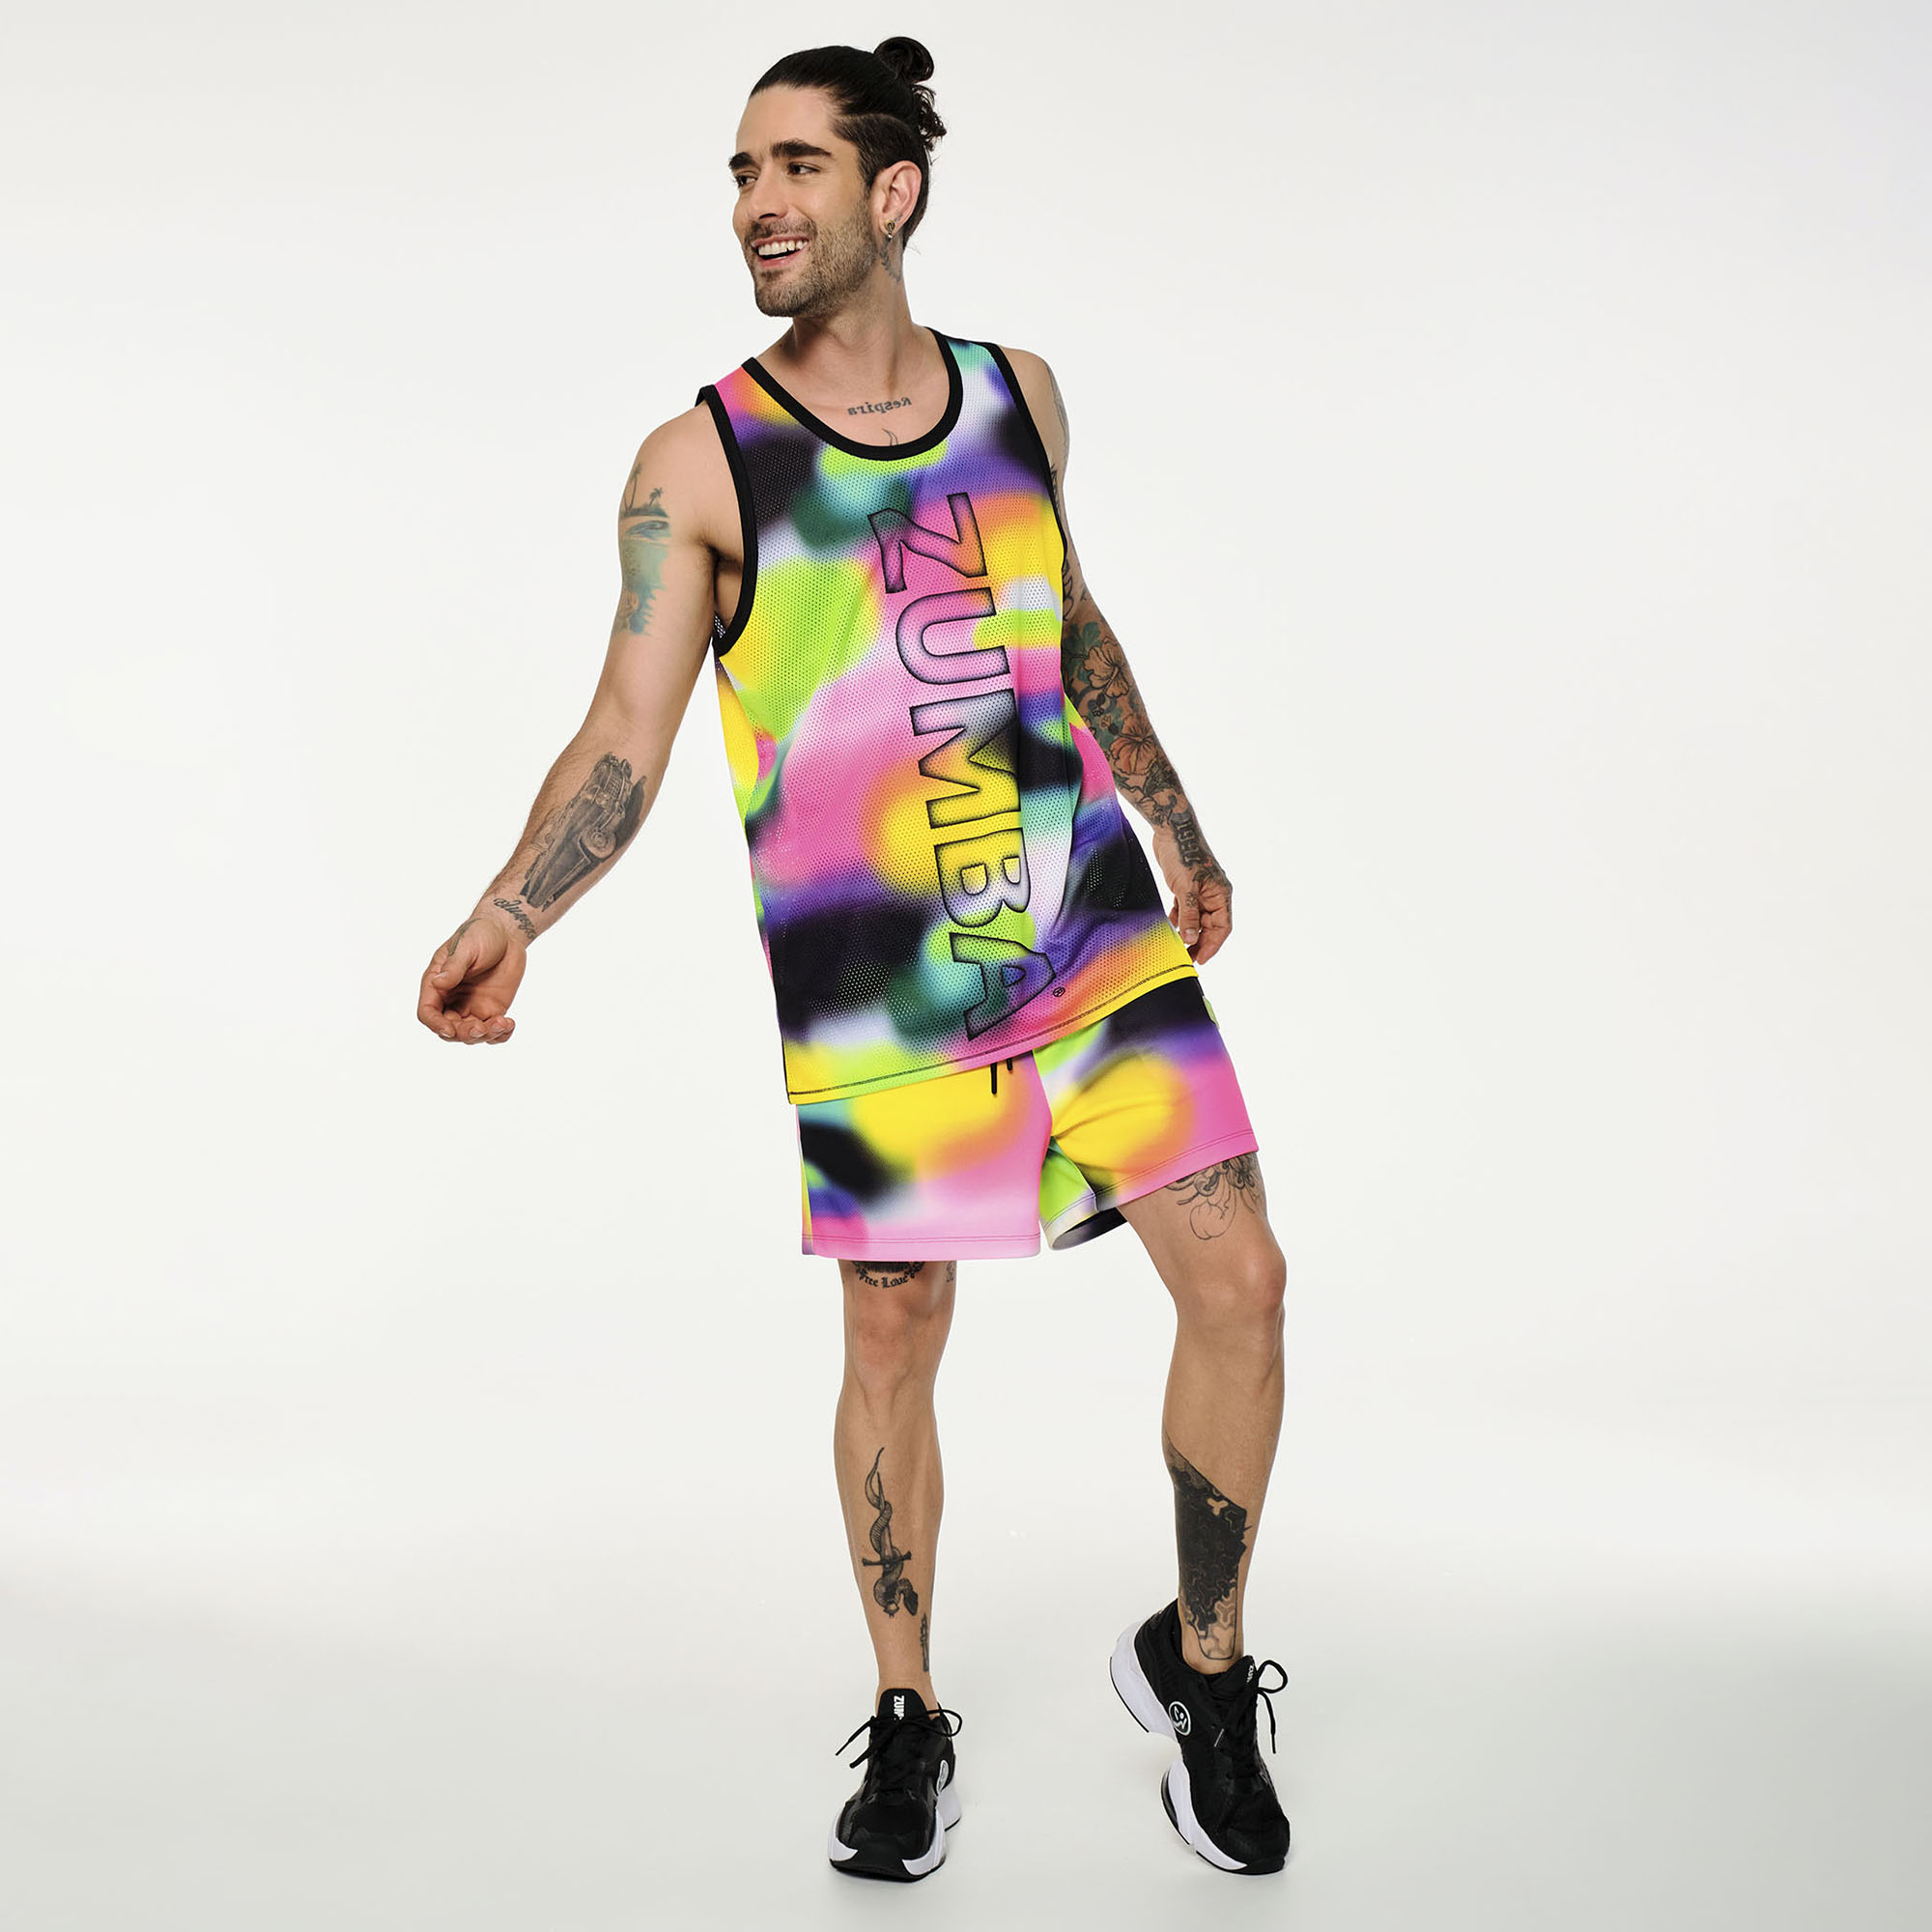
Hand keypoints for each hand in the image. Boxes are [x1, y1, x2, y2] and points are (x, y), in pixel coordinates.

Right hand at [417, 912, 526, 1042]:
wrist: (506, 934)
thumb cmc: (479, 934)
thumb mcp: (466, 947)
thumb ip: (453, 966)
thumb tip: (437, 982)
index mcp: (436, 984)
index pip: (427, 1012)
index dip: (435, 1024)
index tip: (450, 1030)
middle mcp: (451, 1000)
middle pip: (449, 1029)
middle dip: (463, 1033)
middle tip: (481, 1028)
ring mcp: (471, 1006)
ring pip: (471, 1034)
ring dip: (485, 1036)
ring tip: (502, 1023)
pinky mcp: (491, 1009)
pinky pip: (492, 1031)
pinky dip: (500, 1035)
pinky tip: (509, 1025)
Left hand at [1151, 822, 1232, 963]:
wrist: (1171, 829)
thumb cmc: (1182, 854)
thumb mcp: (1185, 888)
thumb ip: (1189, 915)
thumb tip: (1191, 940)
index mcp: (1221, 894)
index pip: (1222, 927)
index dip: (1212, 945)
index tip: (1199, 960)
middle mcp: (1214, 894)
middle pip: (1210, 926)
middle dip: (1199, 942)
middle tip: (1185, 957)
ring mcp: (1200, 890)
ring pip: (1197, 918)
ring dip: (1188, 931)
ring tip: (1177, 945)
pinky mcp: (1186, 886)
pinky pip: (1186, 908)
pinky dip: (1180, 917)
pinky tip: (1171, 923)